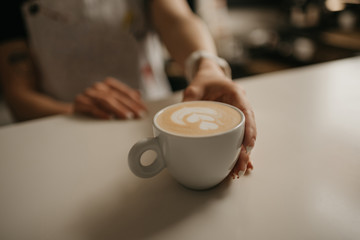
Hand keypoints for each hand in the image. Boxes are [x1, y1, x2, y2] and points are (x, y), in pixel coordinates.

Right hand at [73, 77, 146, 118]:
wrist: (76, 109)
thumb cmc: (97, 104)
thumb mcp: (112, 99)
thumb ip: (124, 96)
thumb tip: (139, 94)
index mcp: (107, 84)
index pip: (123, 91)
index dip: (134, 100)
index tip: (143, 109)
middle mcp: (98, 87)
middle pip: (116, 96)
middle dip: (129, 106)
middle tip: (139, 115)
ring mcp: (87, 94)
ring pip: (105, 100)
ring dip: (118, 109)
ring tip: (128, 116)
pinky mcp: (79, 103)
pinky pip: (91, 108)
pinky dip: (101, 113)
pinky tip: (109, 118)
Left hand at [183, 59, 256, 177]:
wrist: (209, 76)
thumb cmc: (204, 80)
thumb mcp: (194, 87)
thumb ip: (189, 100)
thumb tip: (181, 119)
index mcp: (235, 94)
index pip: (246, 113)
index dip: (249, 131)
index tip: (247, 147)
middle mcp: (241, 105)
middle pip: (248, 129)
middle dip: (246, 149)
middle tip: (241, 167)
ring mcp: (237, 116)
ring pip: (244, 136)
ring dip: (243, 153)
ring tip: (238, 171)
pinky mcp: (232, 123)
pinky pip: (238, 137)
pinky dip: (237, 150)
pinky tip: (237, 165)